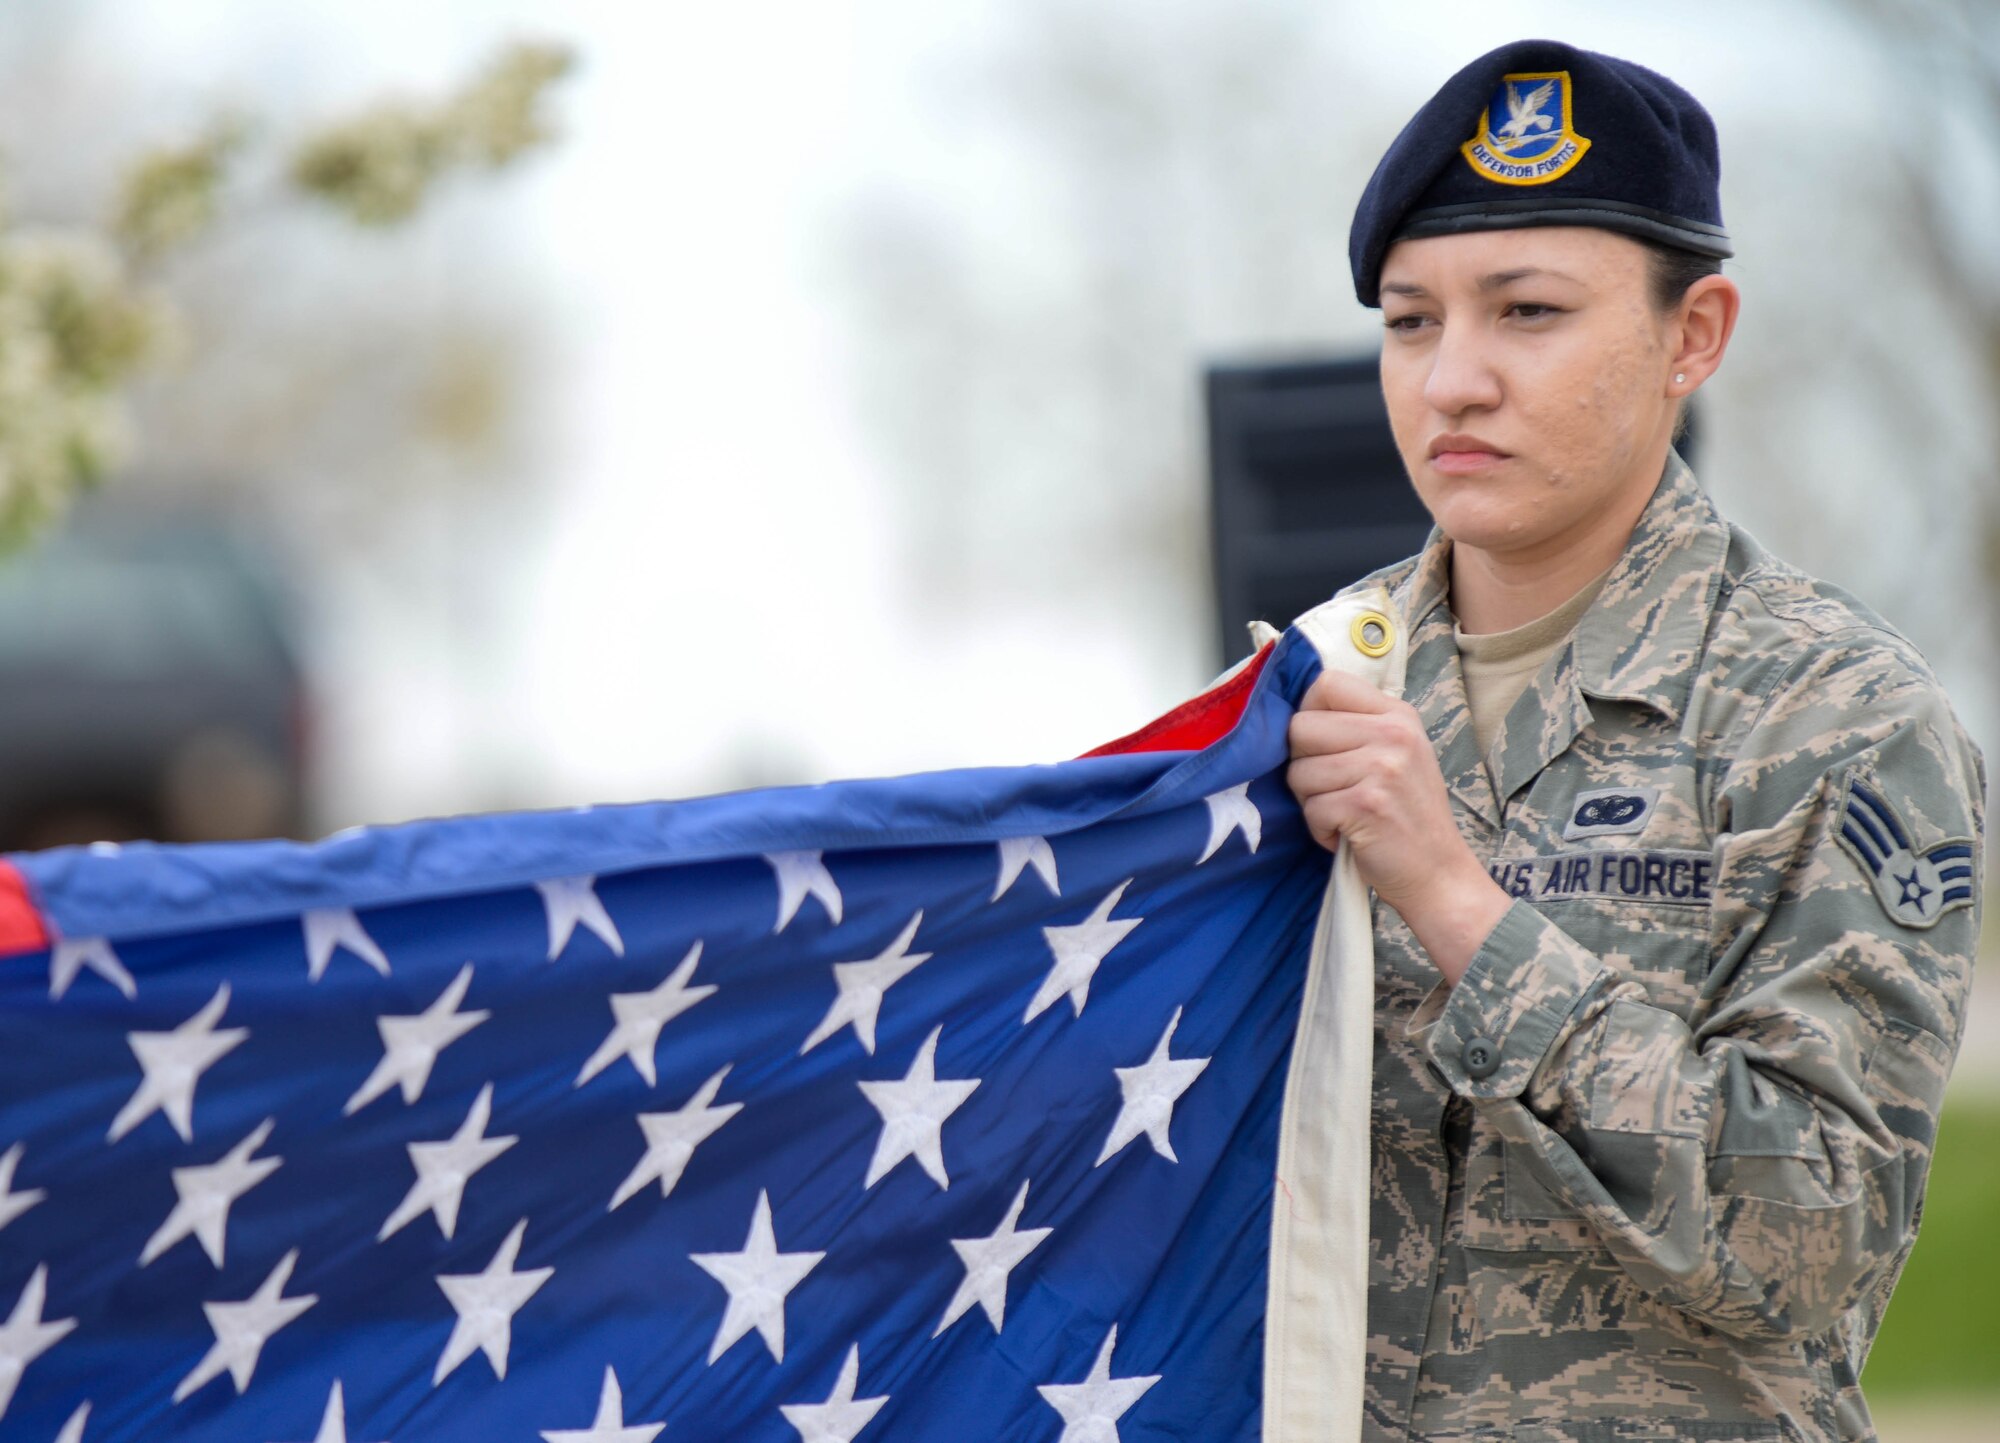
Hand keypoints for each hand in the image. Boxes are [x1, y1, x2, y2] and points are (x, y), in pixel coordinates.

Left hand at [1285, 669, 1511, 983]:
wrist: (1438, 873)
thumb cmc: (1406, 816)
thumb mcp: (1395, 754)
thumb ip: (1355, 727)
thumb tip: (1290, 712)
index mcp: (1397, 714)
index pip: (1326, 683)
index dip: (1306, 713)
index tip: (1317, 744)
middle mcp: (1392, 734)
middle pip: (1299, 728)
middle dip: (1303, 765)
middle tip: (1333, 789)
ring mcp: (1381, 768)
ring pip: (1298, 772)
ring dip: (1311, 802)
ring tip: (1345, 814)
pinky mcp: (1366, 804)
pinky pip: (1310, 808)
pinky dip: (1320, 830)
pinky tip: (1348, 834)